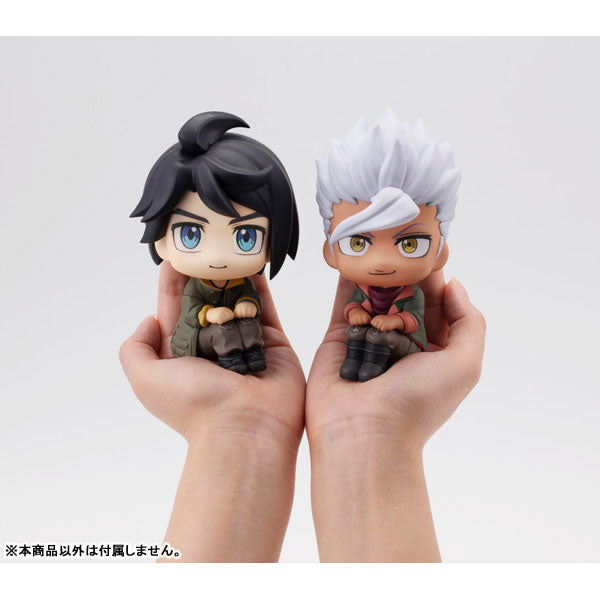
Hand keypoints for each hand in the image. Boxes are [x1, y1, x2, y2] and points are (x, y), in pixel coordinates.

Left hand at [119, 263, 305, 561]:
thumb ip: (136, 347)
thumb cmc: (195, 404)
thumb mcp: (145, 378)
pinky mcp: (272, 341)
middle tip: (207, 243)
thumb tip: (149, 320)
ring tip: (230, 246)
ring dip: (233, 276)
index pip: (174, 309)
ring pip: (237, 300)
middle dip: (205, 273)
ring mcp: (244, 342)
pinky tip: (254, 262)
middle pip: (207, 300)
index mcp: (182, 353)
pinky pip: (265, 307)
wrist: (246, 428)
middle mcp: (212, 346)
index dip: (173, 282)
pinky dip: (260, 286)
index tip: (174, 254)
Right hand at [306, 273, 484, 561]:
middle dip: (407, 277)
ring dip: (378, 278)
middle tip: (403, 251)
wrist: (363, 431)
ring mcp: (369, 341)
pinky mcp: (339, 339)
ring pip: (375, 300)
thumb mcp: (465, 364)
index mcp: (434, 354)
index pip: (438, 310)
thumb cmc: (417, 402)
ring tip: (380, 252)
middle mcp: (401, 346)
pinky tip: (354, 261)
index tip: (432, 256)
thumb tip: (452, 285)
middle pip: (406, 301)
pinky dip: (348, 283)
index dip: (437, 285)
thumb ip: (469, 321)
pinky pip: (345, 305)